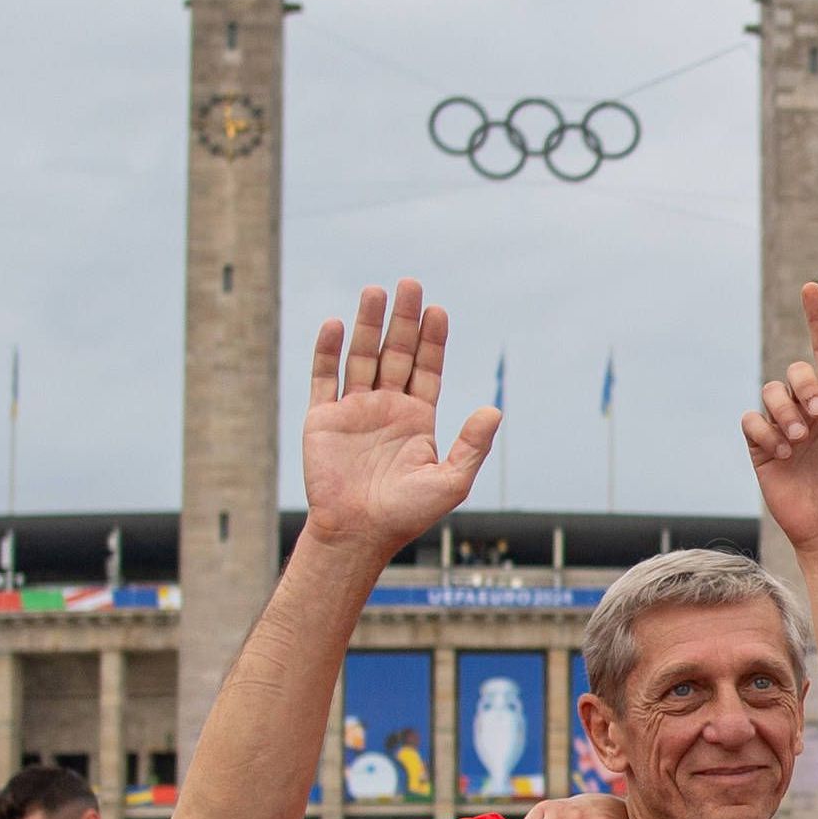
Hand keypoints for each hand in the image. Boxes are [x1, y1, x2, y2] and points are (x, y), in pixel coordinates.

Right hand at [298, 280, 501, 561]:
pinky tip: (334, 324)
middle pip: (396, 354)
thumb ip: (472, 446)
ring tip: (375, 291)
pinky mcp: (322, 419)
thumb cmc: (406, 515)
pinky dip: (327, 351)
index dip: (432, 340)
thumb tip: (495, 410)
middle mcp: (386, 408)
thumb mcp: (450, 482)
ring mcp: (353, 410)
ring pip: (361, 357)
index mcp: (417, 420)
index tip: (438, 311)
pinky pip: (324, 378)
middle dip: (403, 320)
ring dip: (368, 325)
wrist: (358, 534)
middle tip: (410, 284)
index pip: (426, 369)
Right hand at [745, 283, 817, 548]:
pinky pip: (751, 421)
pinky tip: (779, 454)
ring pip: (769, 393)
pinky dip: (764, 432)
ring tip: (797, 441)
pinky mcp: (760, 445)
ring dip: (783, 413)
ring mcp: (781, 425)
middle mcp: (807, 407)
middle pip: (793, 371)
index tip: (810, 288)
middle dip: (803, 389)